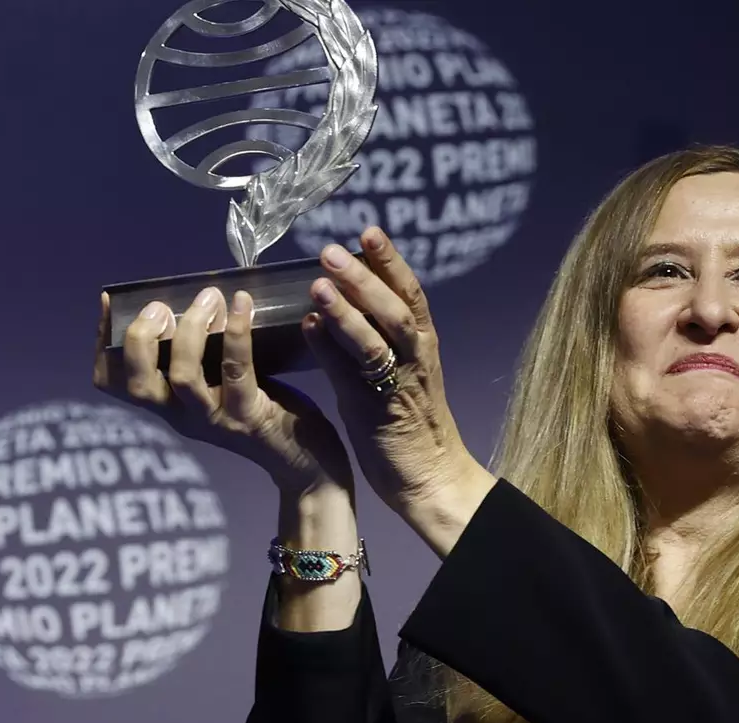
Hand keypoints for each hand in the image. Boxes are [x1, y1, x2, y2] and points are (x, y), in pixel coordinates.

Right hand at [93, 286, 352, 496]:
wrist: (305, 462)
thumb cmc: (264, 409)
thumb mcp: (221, 382)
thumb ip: (204, 352)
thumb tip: (199, 296)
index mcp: (169, 405)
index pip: (115, 383)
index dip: (103, 343)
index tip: (110, 303)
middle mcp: (183, 416)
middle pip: (139, 385)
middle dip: (140, 338)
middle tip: (161, 306)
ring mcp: (215, 419)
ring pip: (183, 378)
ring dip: (192, 331)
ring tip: (208, 299)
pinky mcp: (250, 416)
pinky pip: (237, 371)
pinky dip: (236, 333)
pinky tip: (241, 303)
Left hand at [302, 227, 487, 516]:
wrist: (430, 476)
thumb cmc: (409, 420)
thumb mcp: (399, 370)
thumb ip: (373, 337)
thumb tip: (333, 303)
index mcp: (423, 345)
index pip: (410, 294)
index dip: (391, 262)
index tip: (369, 230)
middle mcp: (416, 359)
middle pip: (395, 310)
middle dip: (364, 277)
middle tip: (330, 251)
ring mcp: (398, 387)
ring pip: (376, 342)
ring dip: (346, 311)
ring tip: (317, 285)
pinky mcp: (378, 414)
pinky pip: (352, 377)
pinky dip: (330, 350)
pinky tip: (308, 327)